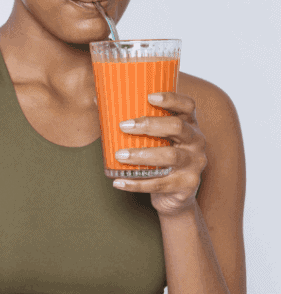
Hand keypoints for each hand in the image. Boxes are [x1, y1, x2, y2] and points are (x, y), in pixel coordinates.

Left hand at [112, 92, 207, 216]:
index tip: (149, 97)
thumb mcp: (156, 140)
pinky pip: (159, 184)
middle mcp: (196, 142)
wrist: (174, 196)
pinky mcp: (187, 185)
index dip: (171, 99)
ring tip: (119, 155)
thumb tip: (97, 102)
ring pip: (169, 156)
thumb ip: (136, 123)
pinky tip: (119, 182)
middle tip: (124, 126)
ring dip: (141, 155)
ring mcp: (194, 164)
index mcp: (190, 125)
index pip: (187, 105)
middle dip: (149, 125)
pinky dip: (136, 184)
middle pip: (177, 127)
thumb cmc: (159, 159)